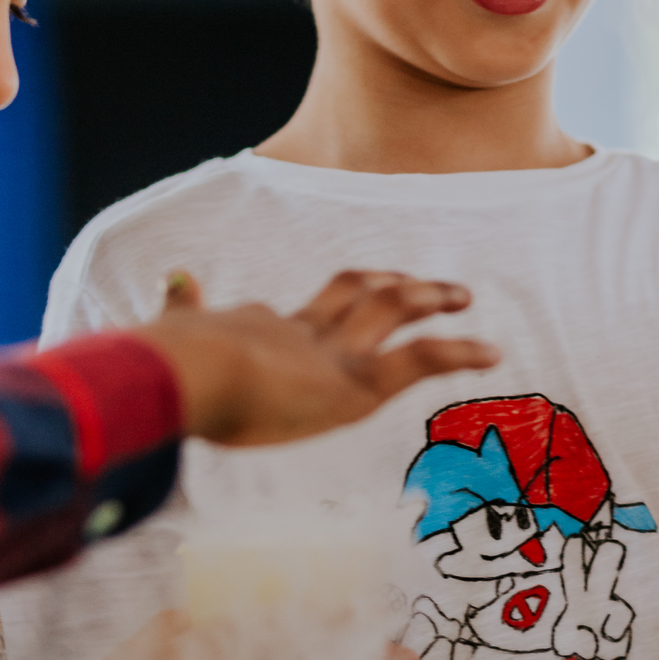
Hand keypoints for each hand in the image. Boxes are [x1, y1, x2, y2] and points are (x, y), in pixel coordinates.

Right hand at [141, 269, 499, 446]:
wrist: (184, 375)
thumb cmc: (166, 375)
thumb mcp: (167, 347)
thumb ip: (174, 313)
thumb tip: (173, 275)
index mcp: (252, 331)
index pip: (292, 316)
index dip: (318, 309)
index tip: (342, 299)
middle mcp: (299, 332)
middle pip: (353, 296)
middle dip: (387, 285)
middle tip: (417, 283)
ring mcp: (331, 355)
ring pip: (392, 311)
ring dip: (429, 299)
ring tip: (463, 296)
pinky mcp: (357, 383)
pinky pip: (421, 361)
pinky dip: (459, 353)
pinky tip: (493, 354)